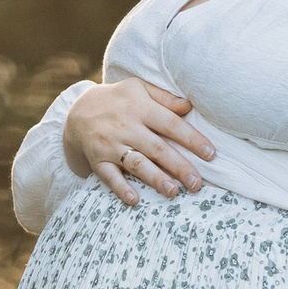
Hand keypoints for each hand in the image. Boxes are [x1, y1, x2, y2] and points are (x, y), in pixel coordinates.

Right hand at [63, 79, 215, 204]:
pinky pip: (109, 177)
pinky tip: (134, 200)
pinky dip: (121, 189)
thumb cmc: (118, 100)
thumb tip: (190, 105)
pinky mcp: (97, 160)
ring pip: (136, 164)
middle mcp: (126, 127)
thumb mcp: (139, 88)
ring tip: (173, 192)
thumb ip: (165, 97)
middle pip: (157, 148)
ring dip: (155, 179)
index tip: (210, 154)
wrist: (77, 112)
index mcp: (140, 108)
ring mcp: (110, 145)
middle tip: (197, 183)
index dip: (191, 139)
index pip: (170, 124)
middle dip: (179, 166)